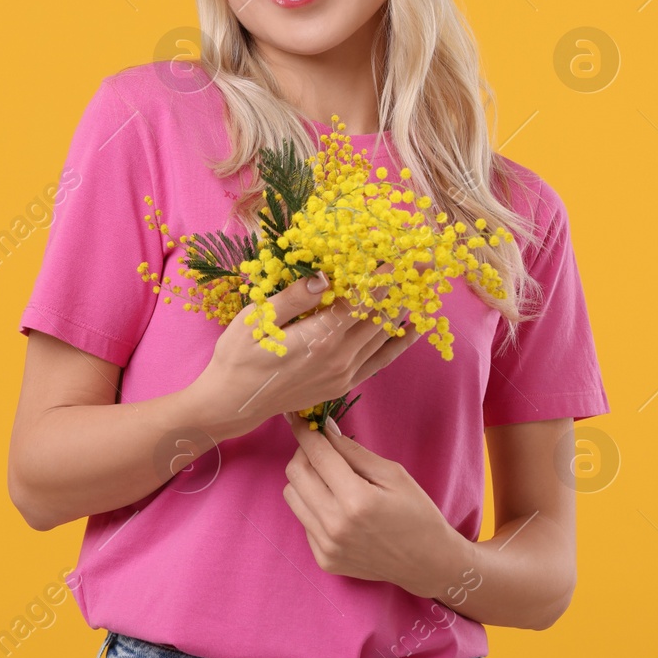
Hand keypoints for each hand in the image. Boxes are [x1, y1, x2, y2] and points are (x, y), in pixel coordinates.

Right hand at [186, 266, 420, 444]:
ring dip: (403, 310)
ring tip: (423, 287)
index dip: (382, 276)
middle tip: (423, 265)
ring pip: (383, 336)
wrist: (233, 403)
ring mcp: (343, 374)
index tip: (400, 254)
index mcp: (319, 338)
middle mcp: (339, 357)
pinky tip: (412, 329)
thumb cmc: (237, 358)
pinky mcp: (342, 385)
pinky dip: (398, 343)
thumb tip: (325, 276)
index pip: (359, 300)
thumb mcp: (255, 321)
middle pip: (379, 316)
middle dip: (401, 288)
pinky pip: (379, 361)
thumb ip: (293, 298)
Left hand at [281, 411, 471, 597]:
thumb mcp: (393, 474)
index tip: (297, 417)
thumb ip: (353, 451)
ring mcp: (327, 546)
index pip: (317, 455)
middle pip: (295, 473)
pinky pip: (303, 520)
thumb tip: (324, 428)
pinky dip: (314, 507)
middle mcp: (336, 525)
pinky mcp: (324, 559)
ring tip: (331, 480)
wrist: (428, 563)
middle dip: (303, 453)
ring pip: (292, 496)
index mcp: (357, 500)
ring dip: (305, 480)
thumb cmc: (417, 513)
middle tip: (321, 449)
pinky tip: (338, 508)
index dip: (305, 432)